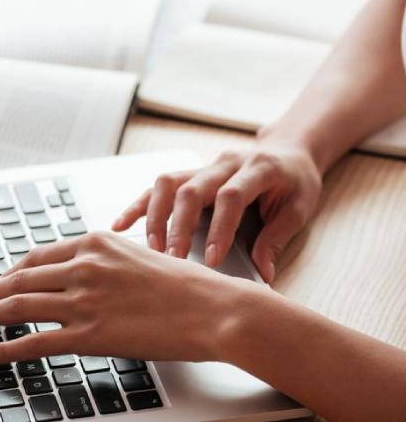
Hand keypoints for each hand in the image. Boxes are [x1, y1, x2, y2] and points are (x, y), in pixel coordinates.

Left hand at [0, 232, 252, 365]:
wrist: (215, 308)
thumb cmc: (188, 285)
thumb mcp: (141, 255)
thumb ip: (107, 262)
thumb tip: (84, 274)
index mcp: (94, 242)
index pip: (36, 257)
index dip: (9, 272)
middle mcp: (83, 266)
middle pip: (19, 279)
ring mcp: (83, 300)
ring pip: (17, 307)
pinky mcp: (89, 334)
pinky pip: (33, 342)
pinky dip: (3, 350)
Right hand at [111, 141, 321, 281]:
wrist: (288, 149)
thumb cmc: (295, 180)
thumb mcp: (299, 208)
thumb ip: (276, 238)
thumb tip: (263, 272)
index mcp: (259, 168)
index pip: (231, 196)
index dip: (219, 228)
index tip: (212, 260)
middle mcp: (226, 163)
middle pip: (192, 190)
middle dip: (179, 227)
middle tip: (173, 259)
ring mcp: (204, 166)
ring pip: (168, 184)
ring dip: (155, 217)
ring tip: (152, 248)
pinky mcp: (189, 173)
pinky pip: (157, 187)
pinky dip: (138, 205)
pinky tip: (121, 224)